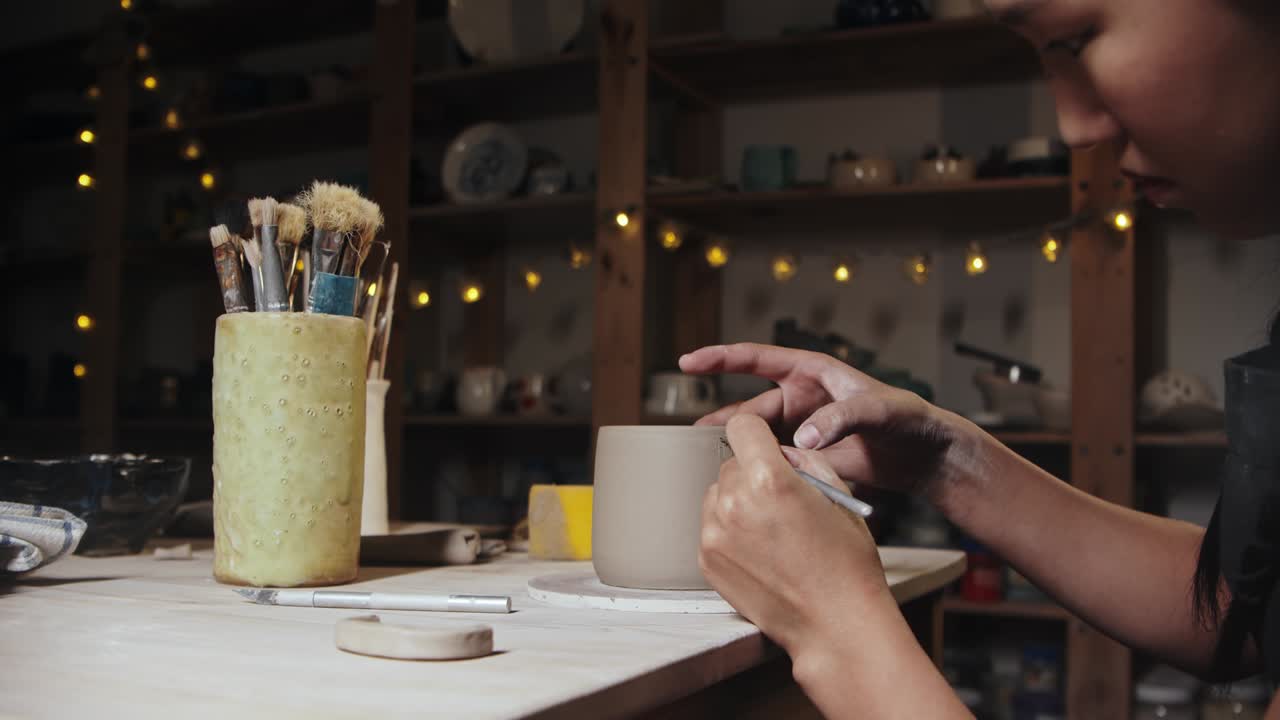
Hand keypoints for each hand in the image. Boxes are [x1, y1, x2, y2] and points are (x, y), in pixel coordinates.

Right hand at [680, 343, 967, 497]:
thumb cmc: (910, 419)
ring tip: (717, 465)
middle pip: (751, 409)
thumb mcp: (878, 410)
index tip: (689, 361)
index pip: (756, 359)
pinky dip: (763, 471)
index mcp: (812, 372)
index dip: (720, 358)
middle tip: (703, 440)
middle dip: (727, 424)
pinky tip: (751, 484)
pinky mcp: (809, 458)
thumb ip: (841, 418)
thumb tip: (803, 437)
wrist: (926, 455)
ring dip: (742, 451)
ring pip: (760, 439)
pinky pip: (776, 462)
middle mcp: (802, 399)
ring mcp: (803, 429)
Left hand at [699, 414, 895, 655]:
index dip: (757, 433)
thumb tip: (781, 451)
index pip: (742, 427)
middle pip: (731, 463)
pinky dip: (731, 531)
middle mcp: (734, 503)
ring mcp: (715, 533)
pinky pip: (713, 526)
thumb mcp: (838, 495)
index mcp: (769, 480)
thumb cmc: (845, 564)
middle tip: (781, 500)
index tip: (763, 443)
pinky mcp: (707, 559)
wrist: (834, 624)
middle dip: (754, 473)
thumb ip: (805, 461)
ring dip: (739, 502)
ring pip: (719, 494)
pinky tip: (762, 552)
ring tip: (773, 531)